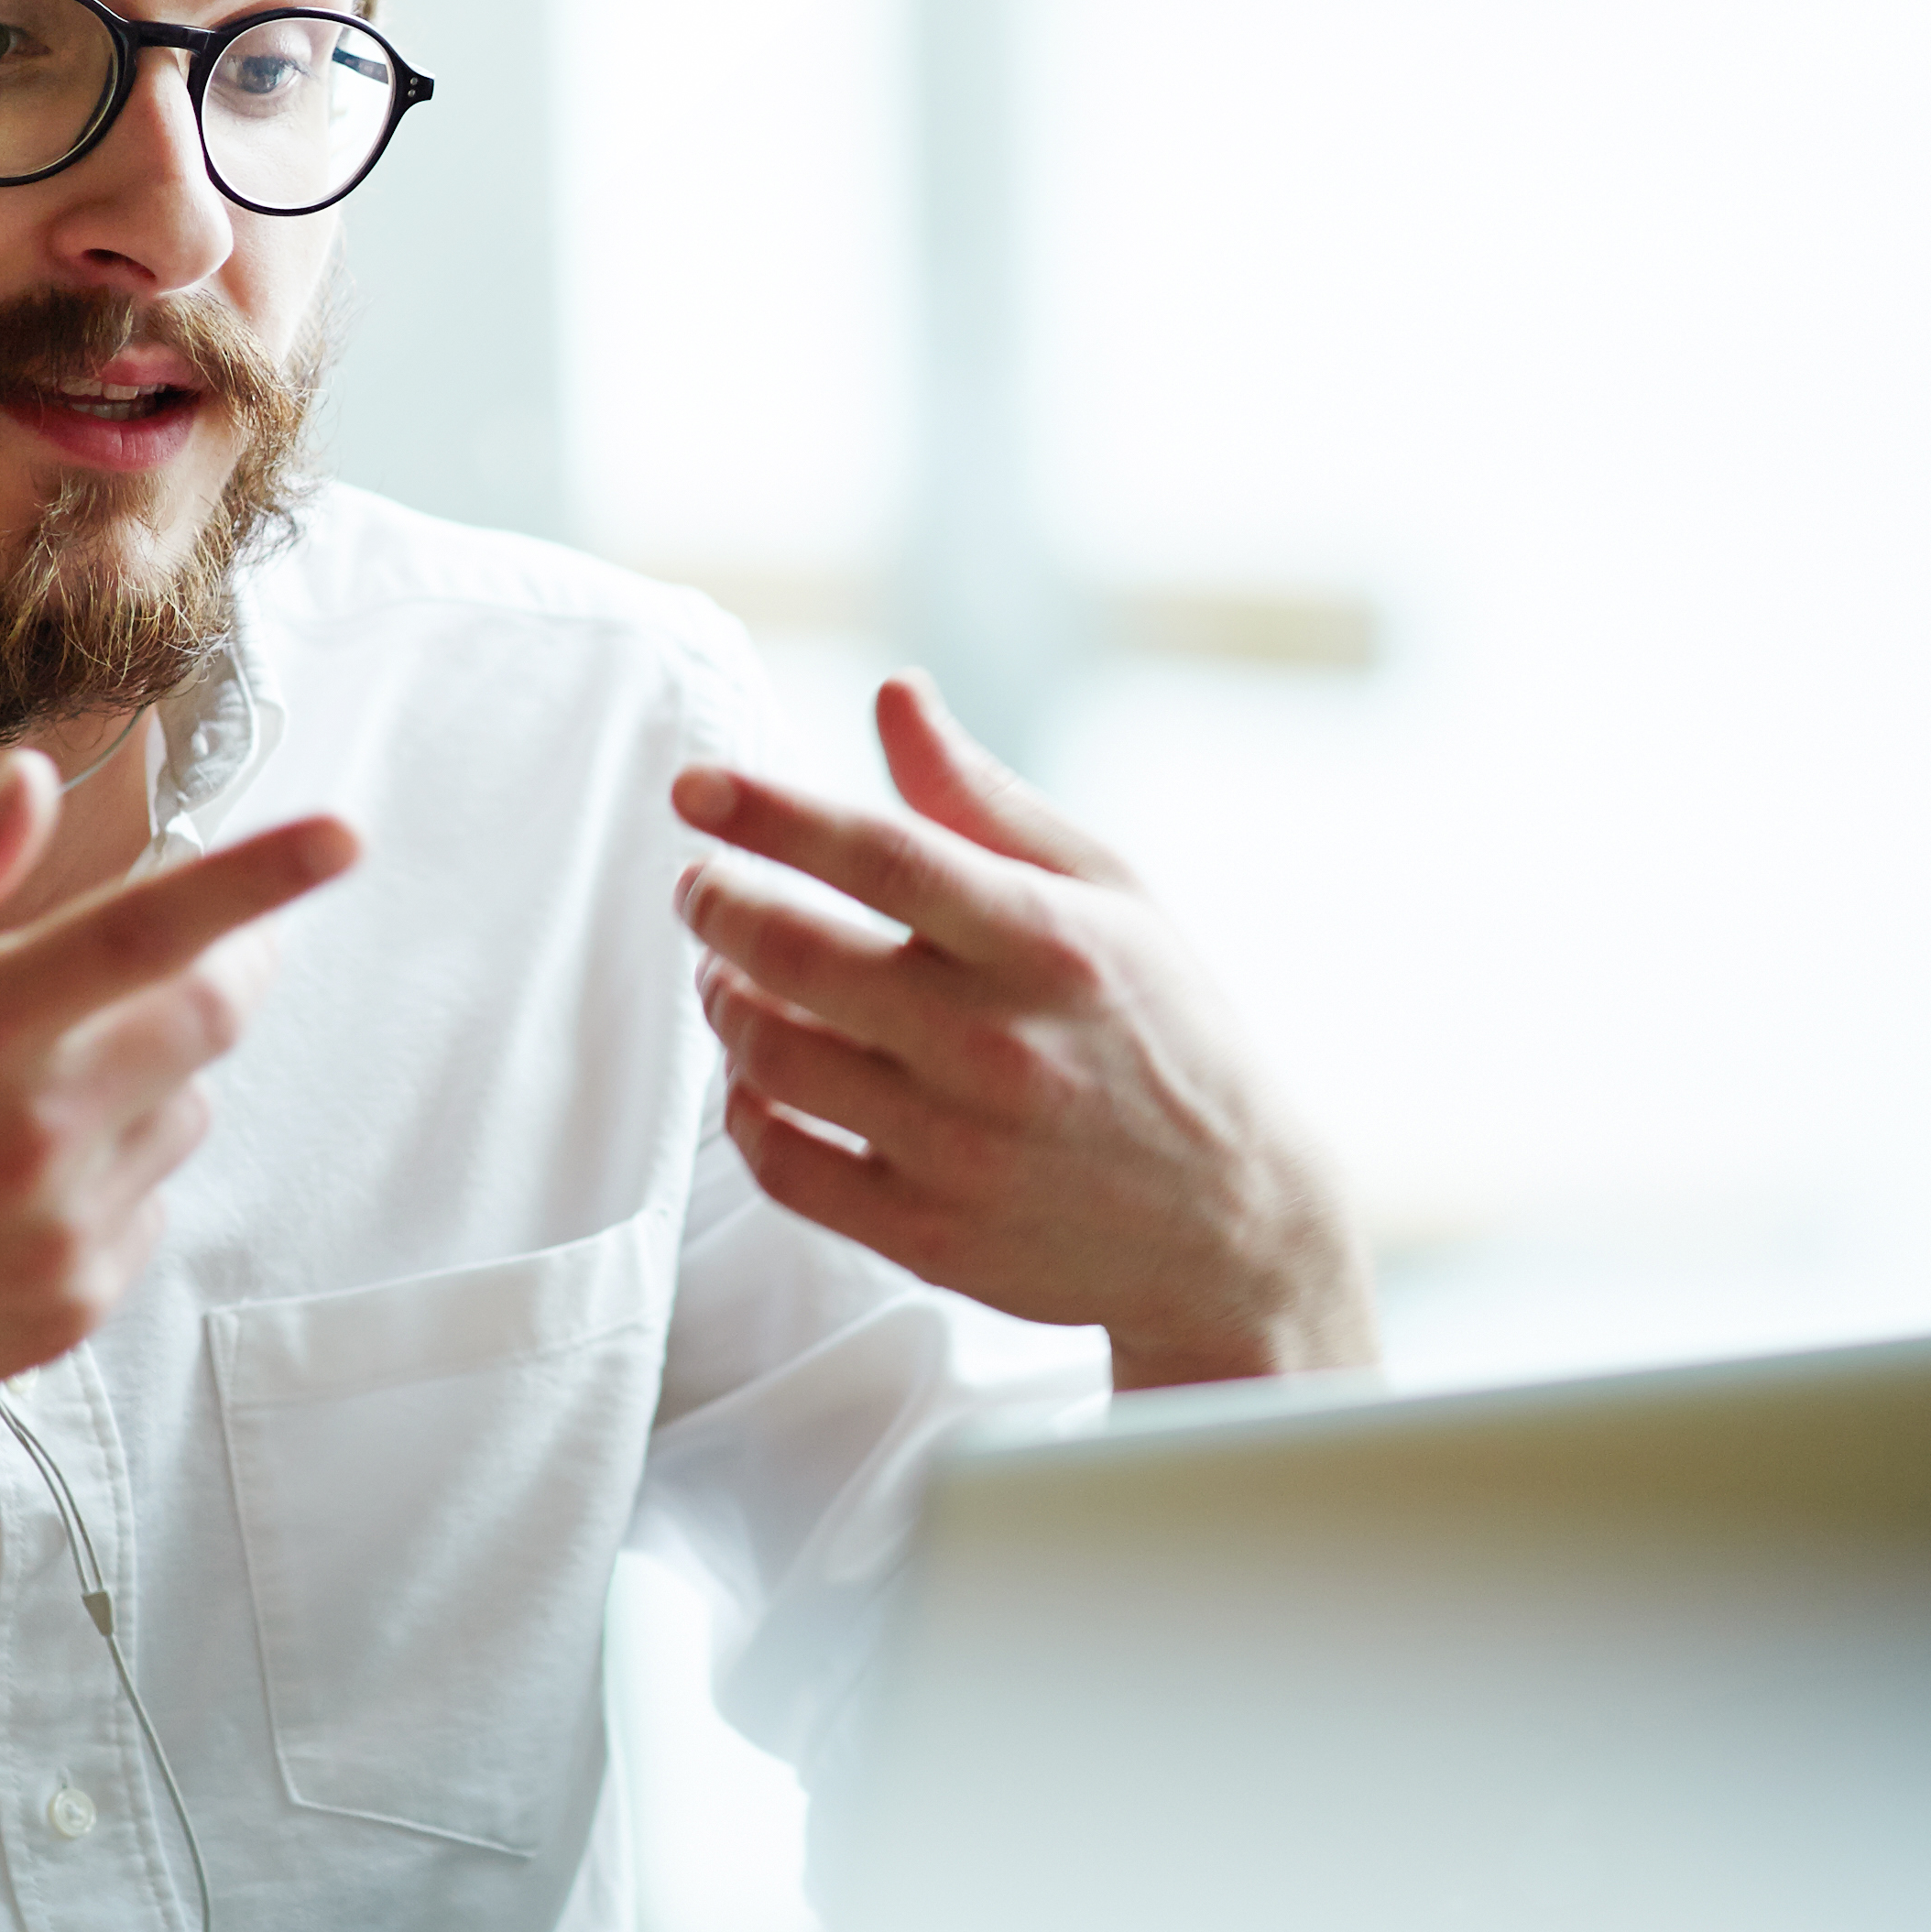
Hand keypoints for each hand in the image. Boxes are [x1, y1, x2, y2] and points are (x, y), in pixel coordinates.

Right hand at [0, 751, 360, 1484]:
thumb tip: (30, 784)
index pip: (148, 930)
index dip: (258, 879)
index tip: (342, 838)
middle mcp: (36, 1134)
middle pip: (212, 1018)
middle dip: (231, 960)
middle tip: (195, 939)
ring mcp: (64, 1230)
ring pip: (186, 1108)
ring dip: (150, 1071)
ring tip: (27, 1085)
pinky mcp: (75, 1304)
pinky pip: (149, 1200)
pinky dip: (114, 1167)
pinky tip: (8, 1177)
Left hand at [674, 674, 1372, 1390]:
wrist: (1237, 1225)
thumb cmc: (1165, 1032)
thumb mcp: (1110, 894)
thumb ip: (986, 798)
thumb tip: (894, 694)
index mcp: (1048, 942)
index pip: (877, 855)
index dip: (768, 811)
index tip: (693, 786)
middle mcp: (999, 1044)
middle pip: (795, 953)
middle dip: (717, 903)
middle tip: (703, 887)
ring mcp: (960, 1149)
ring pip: (771, 1058)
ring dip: (723, 1000)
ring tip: (729, 975)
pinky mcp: (930, 1237)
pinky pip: (783, 1163)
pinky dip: (745, 1109)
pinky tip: (759, 1074)